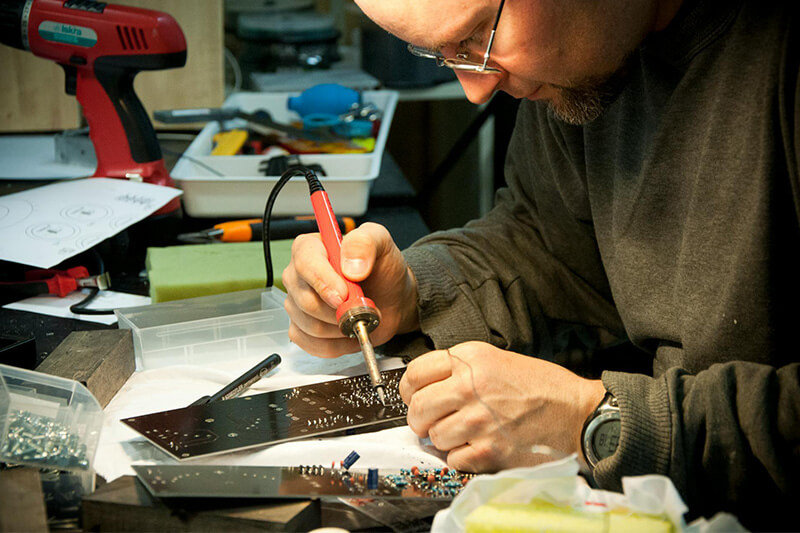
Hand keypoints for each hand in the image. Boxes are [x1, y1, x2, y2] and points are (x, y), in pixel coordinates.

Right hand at [282, 222, 418, 356]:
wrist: (390, 298)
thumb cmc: (381, 269)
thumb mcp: (381, 242)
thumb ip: (365, 243)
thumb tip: (350, 266)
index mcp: (310, 248)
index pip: (305, 264)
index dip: (323, 282)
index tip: (344, 295)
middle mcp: (297, 275)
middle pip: (306, 300)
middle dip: (340, 310)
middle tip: (362, 305)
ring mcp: (296, 304)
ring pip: (311, 326)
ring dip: (342, 327)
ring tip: (359, 316)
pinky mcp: (301, 328)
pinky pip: (312, 344)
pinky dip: (337, 344)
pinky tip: (350, 331)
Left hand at [399, 341, 606, 471]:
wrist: (576, 412)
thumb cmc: (540, 386)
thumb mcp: (497, 359)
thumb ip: (459, 370)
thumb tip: (424, 388)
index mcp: (470, 359)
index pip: (414, 374)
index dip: (409, 389)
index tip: (414, 397)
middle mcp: (469, 386)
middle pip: (417, 407)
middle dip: (420, 418)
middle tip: (433, 421)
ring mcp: (478, 420)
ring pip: (433, 436)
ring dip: (444, 439)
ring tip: (465, 433)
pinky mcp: (488, 450)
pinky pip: (453, 459)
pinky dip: (463, 457)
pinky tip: (480, 446)